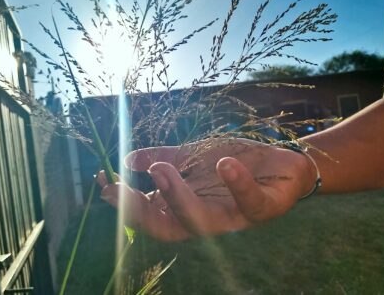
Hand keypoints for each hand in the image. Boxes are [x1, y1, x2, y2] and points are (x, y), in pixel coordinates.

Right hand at [97, 139, 316, 240]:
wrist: (280, 161)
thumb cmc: (235, 161)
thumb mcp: (193, 155)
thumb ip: (162, 157)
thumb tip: (126, 159)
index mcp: (186, 207)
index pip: (149, 215)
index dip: (124, 204)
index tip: (103, 182)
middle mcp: (206, 218)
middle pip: (168, 227)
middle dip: (140, 211)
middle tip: (118, 189)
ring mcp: (233, 217)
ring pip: (201, 221)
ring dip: (178, 198)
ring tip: (160, 170)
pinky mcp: (263, 209)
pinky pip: (249, 202)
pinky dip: (237, 184)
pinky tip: (224, 163)